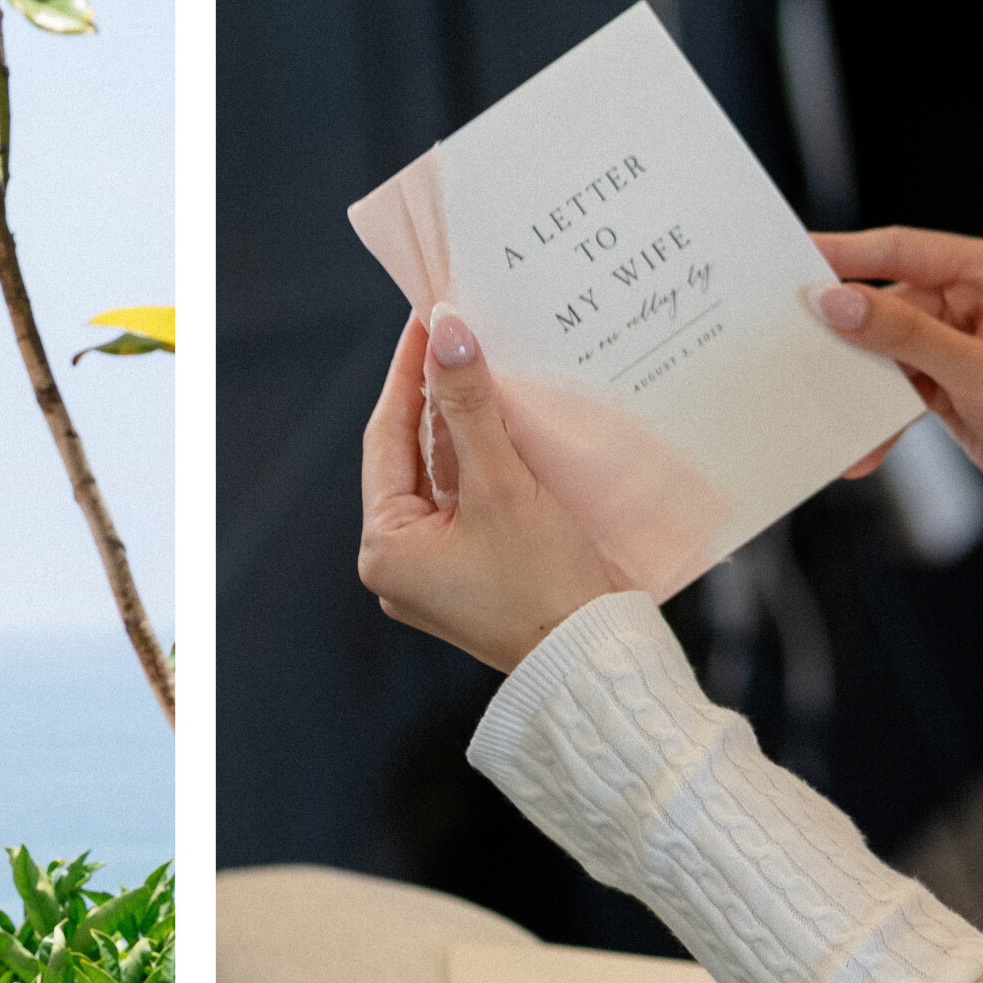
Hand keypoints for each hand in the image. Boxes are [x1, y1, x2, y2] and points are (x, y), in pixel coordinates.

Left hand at [357, 307, 622, 671]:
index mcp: (385, 547)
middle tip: (455, 333)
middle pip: (413, 456)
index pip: (386, 438)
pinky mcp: (475, 574)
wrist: (597, 660)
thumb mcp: (504, 486)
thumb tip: (447, 331)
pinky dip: (487, 461)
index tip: (425, 321)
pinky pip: (472, 501)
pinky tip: (507, 419)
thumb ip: (471, 406)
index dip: (407, 375)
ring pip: (445, 476)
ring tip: (484, 363)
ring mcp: (437, 571)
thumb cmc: (546, 585)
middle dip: (437, 397)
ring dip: (465, 425)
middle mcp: (400, 562)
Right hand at [814, 228, 982, 541]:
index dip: (845, 254)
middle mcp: (979, 297)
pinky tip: (867, 443)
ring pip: (885, 347)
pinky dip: (878, 413)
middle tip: (797, 350)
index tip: (792, 258)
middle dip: (848, 337)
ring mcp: (962, 339)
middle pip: (888, 302)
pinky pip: (895, 383)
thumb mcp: (980, 375)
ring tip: (838, 414)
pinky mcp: (949, 376)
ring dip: (862, 386)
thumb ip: (904, 335)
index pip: (906, 251)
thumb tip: (838, 302)